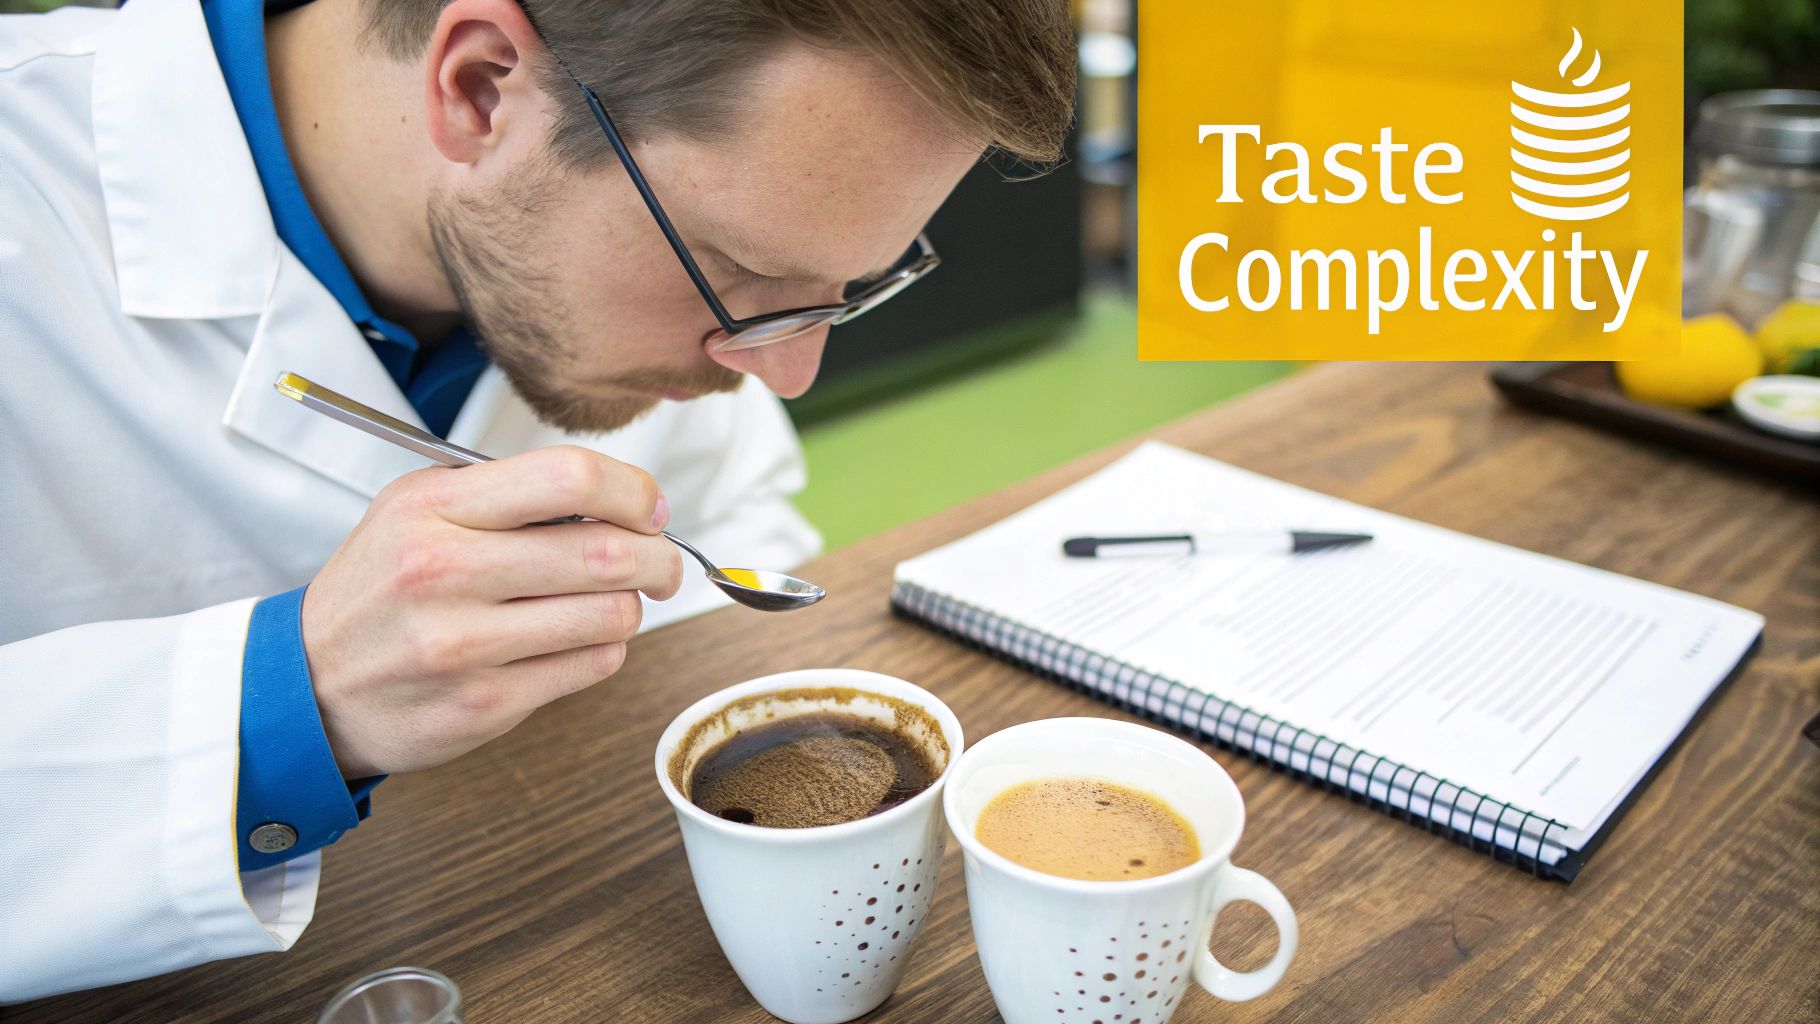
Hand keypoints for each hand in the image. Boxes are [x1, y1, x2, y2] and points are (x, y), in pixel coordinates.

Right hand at [301, 445, 682, 777]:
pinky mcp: (486, 703)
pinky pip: (592, 665)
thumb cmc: (381, 590)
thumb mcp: (416, 511)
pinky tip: (574, 642)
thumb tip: (621, 499)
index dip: (633, 490)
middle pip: (607, 551)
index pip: (569, 477)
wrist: (308, 685)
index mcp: (433, 508)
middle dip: (657, 556)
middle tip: (661, 562)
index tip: (650, 507)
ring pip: (611, 614)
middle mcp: (446, 571)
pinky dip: (604, 649)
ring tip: (606, 603)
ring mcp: (465, 644)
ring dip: (630, 607)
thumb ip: (509, 494)